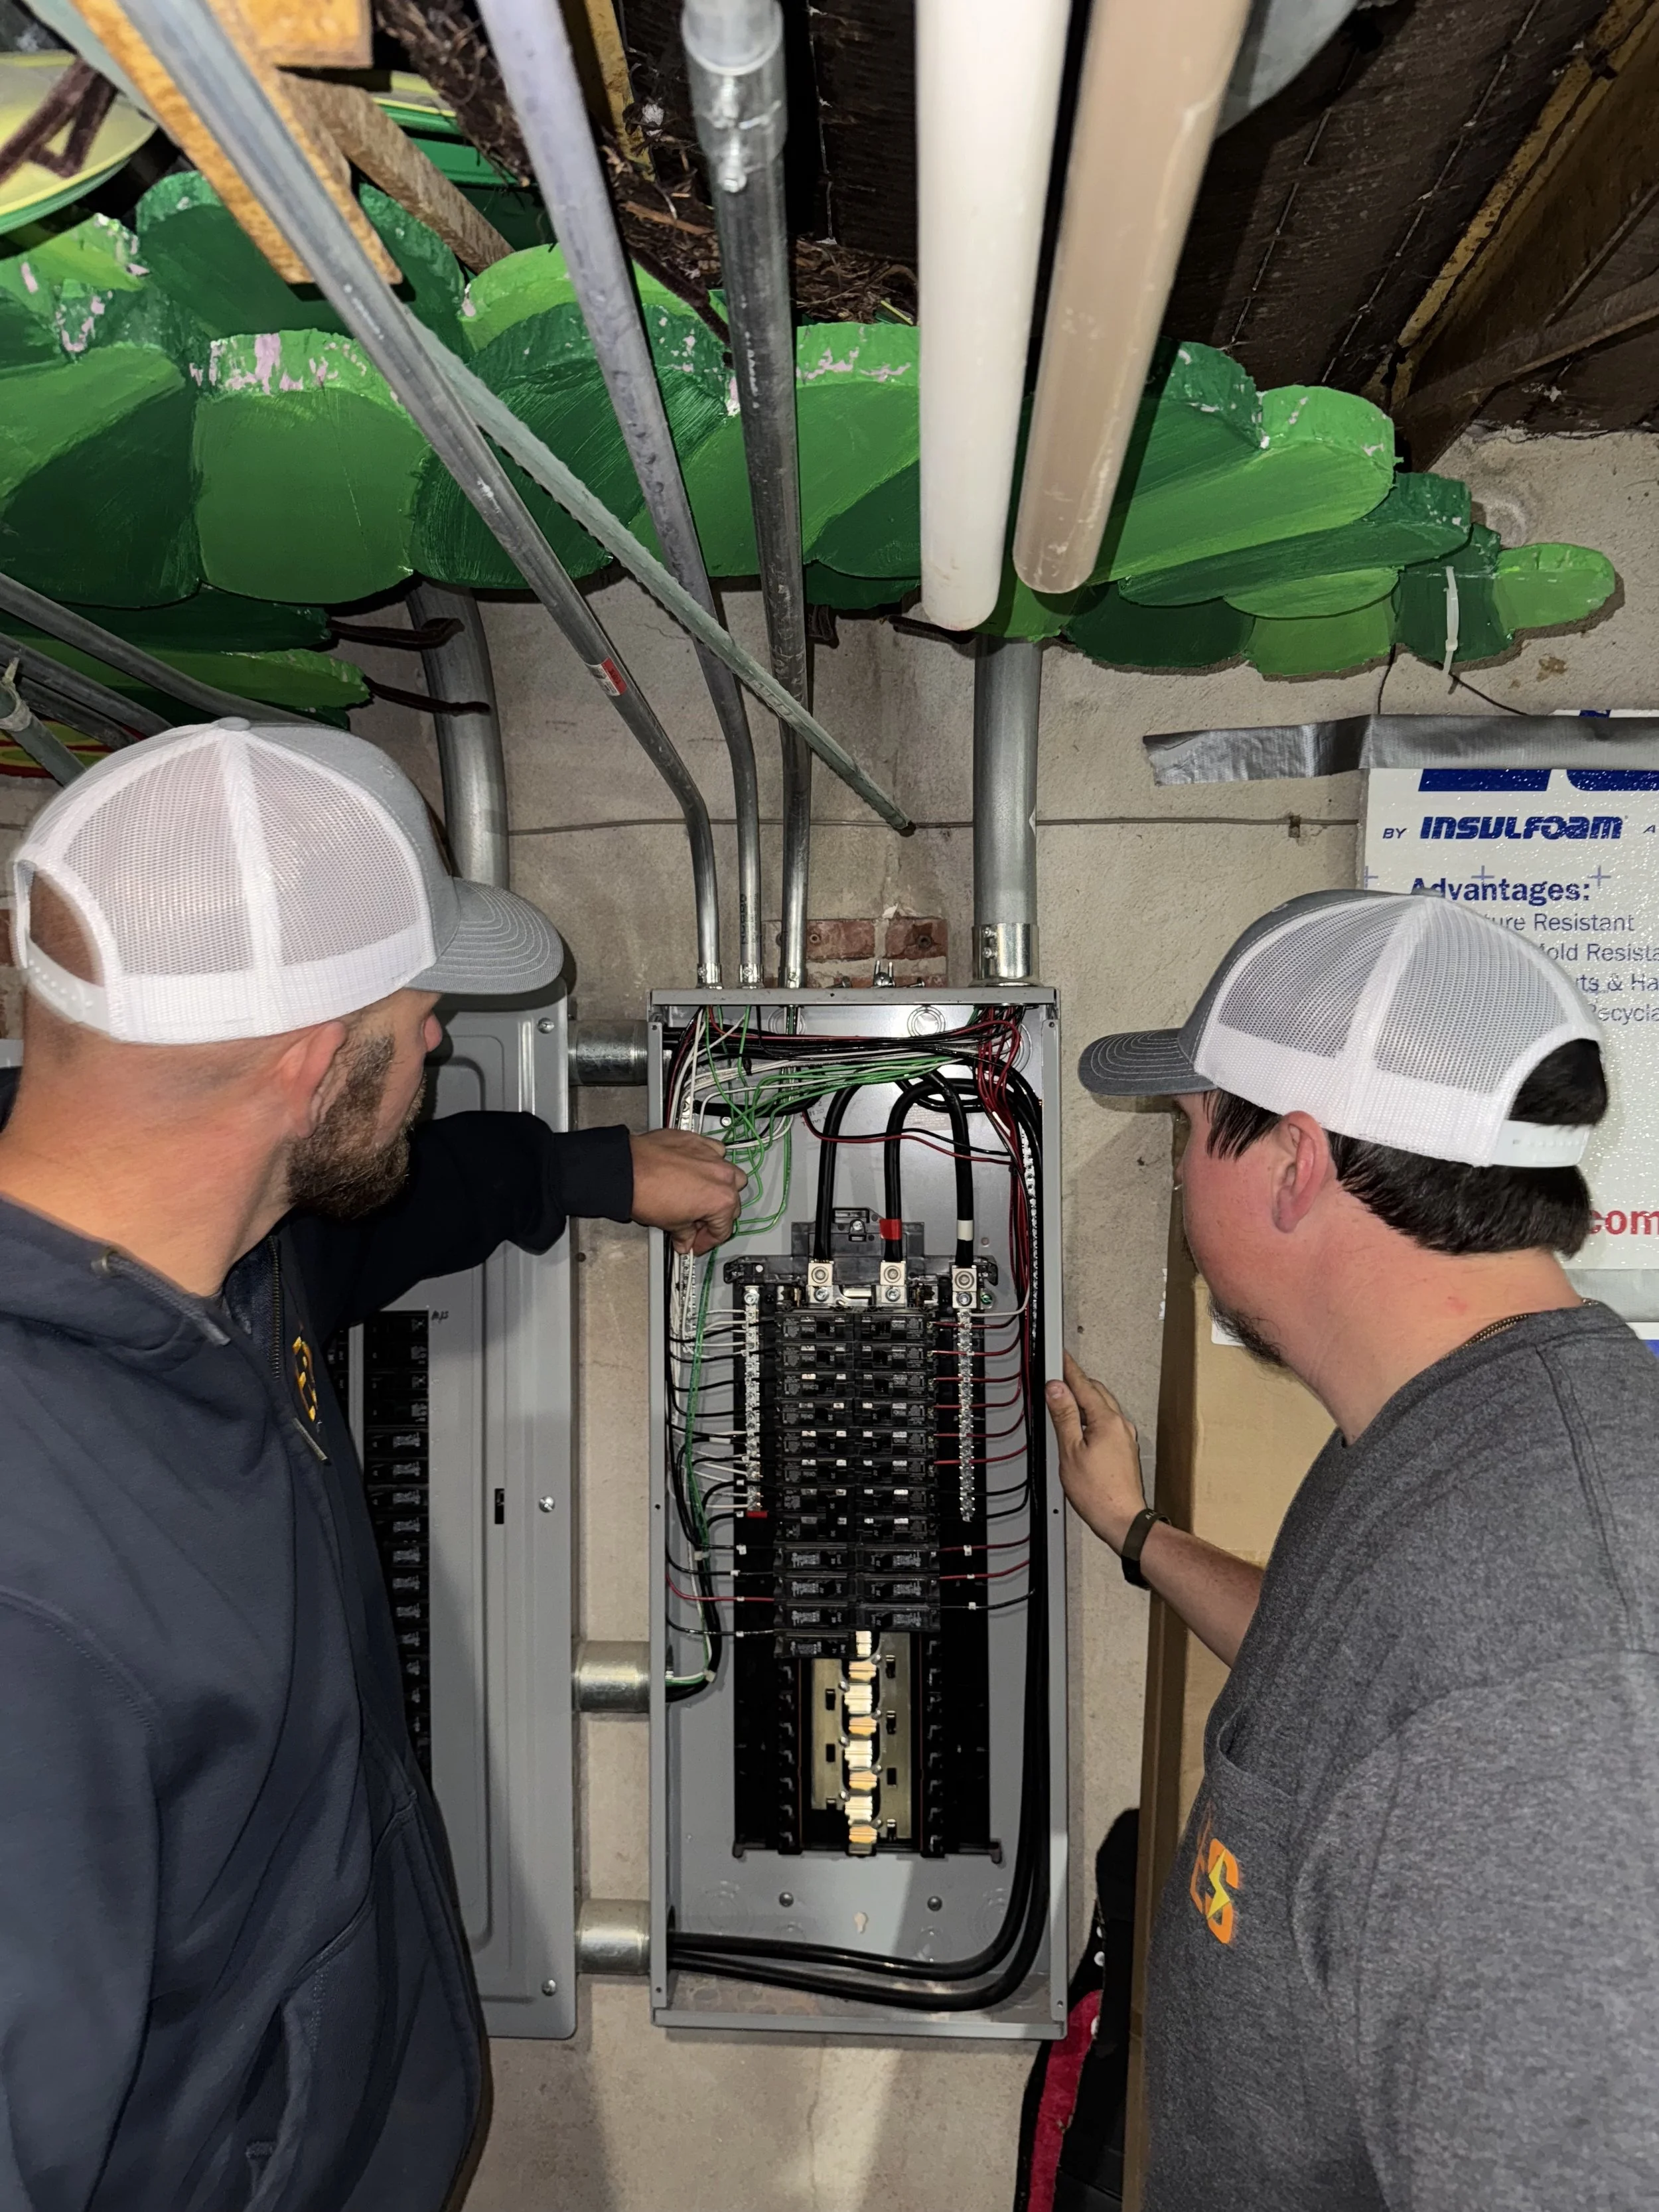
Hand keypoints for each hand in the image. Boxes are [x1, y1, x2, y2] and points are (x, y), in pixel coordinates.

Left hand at [630, 1128, 745, 1254]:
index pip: (723, 1229)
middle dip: (715, 1216)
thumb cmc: (646, 1193)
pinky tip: (695, 1171)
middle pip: (731, 1202)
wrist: (627, 1170)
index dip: (709, 1241)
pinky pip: (714, 1152)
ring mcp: (712, 1155)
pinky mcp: (698, 1141)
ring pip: (729, 1174)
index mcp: (721, 1200)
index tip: (698, 1243)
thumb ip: (685, 1234)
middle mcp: (722, 1175)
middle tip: (697, 1224)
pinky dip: (709, 1162)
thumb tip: (686, 1239)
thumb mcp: (670, 1224)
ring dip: (720, 1187)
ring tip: (701, 1195)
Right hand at [1045, 1352, 1145, 1551]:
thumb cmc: (1097, 1492)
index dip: (1068, 1369)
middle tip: (1056, 1377)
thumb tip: (1057, 1389)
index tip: (1059, 1356)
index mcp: (1107, 1421)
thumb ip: (1064, 1416)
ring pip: (1102, 1407)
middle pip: (1096, 1393)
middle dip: (1076, 1383)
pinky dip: (1091, 1417)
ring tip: (1063, 1402)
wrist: (1122, 1520)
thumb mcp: (1070, 1451)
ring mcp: (1124, 1437)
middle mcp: (1120, 1425)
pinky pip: (1107, 1422)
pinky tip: (1079, 1428)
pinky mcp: (1124, 1450)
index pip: (1084, 1385)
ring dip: (1083, 1400)